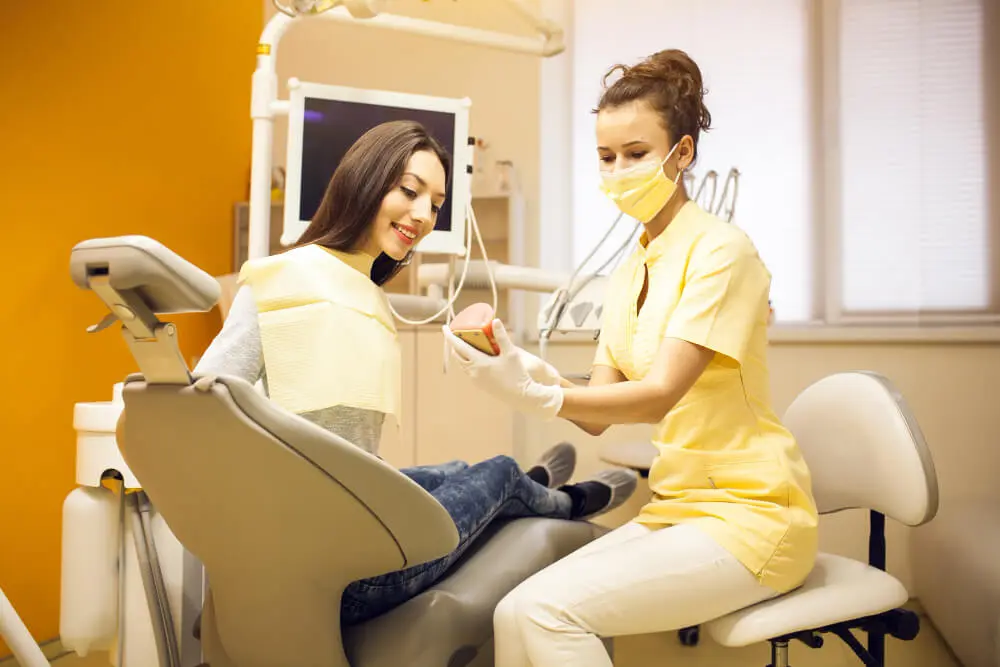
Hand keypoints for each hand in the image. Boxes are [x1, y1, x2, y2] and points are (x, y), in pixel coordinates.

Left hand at [442, 319, 562, 419]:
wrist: (521, 396)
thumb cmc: (517, 374)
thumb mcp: (511, 353)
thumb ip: (501, 336)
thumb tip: (495, 320)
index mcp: (478, 363)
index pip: (459, 347)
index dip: (450, 336)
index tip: (444, 327)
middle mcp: (473, 372)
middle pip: (458, 355)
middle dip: (455, 343)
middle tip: (458, 333)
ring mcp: (475, 380)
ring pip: (462, 364)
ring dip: (461, 353)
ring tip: (466, 343)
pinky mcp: (480, 385)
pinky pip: (468, 370)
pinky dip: (467, 361)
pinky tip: (476, 357)